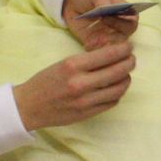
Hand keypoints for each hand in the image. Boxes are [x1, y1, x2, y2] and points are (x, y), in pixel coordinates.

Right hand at [13, 41, 134, 130]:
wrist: (29, 106)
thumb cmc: (45, 81)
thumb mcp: (63, 63)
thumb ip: (87, 60)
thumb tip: (112, 54)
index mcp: (73, 65)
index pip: (108, 55)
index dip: (124, 49)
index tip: (129, 46)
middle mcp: (81, 83)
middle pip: (118, 71)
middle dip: (130, 63)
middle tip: (131, 59)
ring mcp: (86, 101)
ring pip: (119, 89)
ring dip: (126, 79)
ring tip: (125, 74)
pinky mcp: (88, 113)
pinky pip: (111, 102)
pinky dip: (117, 93)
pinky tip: (115, 88)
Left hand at [63, 0, 139, 48]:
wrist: (72, 1)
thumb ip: (103, 2)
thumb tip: (107, 9)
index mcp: (127, 12)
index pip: (132, 21)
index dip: (121, 21)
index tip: (105, 16)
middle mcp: (122, 27)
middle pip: (124, 37)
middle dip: (113, 37)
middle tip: (100, 34)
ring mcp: (110, 36)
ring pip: (114, 47)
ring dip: (105, 46)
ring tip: (94, 41)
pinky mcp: (99, 43)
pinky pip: (100, 50)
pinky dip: (95, 50)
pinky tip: (88, 44)